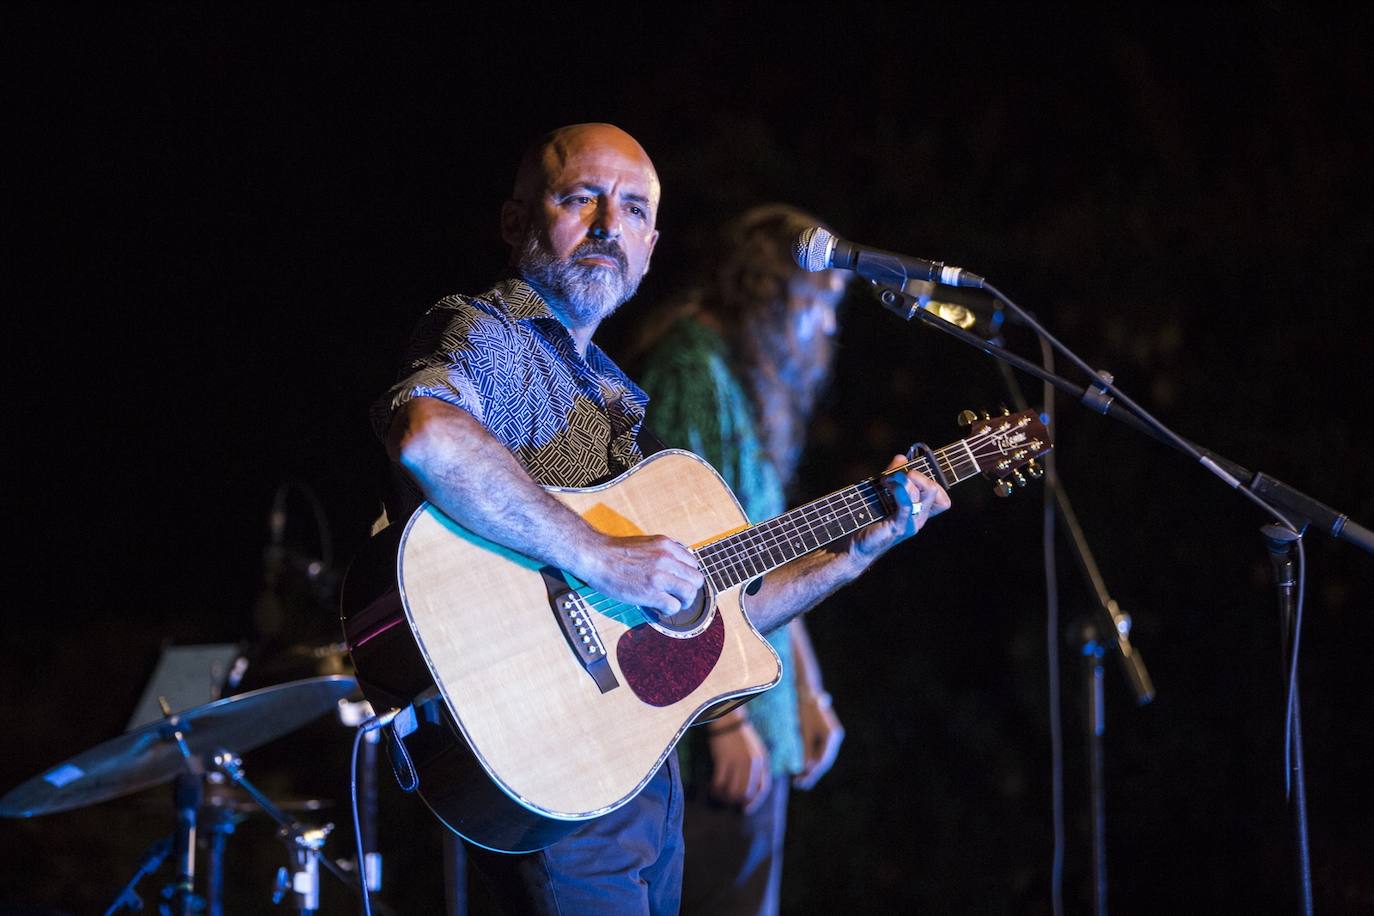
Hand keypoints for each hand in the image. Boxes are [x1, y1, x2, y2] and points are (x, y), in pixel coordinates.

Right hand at [580, 533, 703, 617]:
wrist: (595, 556)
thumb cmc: (614, 551)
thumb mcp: (646, 543)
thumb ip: (662, 552)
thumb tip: (675, 565)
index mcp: (666, 545)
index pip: (693, 563)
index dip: (687, 575)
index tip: (680, 582)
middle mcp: (667, 558)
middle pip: (697, 579)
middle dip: (690, 589)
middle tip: (679, 595)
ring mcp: (660, 576)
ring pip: (690, 593)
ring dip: (683, 602)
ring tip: (672, 603)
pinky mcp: (650, 592)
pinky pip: (673, 606)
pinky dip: (668, 610)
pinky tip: (658, 608)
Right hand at [708, 717, 771, 812]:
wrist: (727, 718)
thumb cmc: (738, 734)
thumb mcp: (754, 749)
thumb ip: (755, 766)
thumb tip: (749, 788)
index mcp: (762, 761)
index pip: (762, 788)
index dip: (754, 802)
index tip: (744, 809)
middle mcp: (753, 764)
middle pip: (746, 793)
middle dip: (736, 800)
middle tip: (726, 800)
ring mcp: (738, 762)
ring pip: (733, 791)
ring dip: (724, 796)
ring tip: (717, 794)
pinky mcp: (724, 760)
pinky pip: (720, 783)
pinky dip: (715, 788)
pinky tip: (711, 787)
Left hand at [794, 692, 843, 789]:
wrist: (807, 689)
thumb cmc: (803, 709)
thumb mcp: (803, 731)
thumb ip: (804, 751)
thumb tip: (802, 770)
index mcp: (832, 735)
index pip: (822, 760)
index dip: (811, 774)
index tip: (801, 783)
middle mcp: (834, 736)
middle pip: (823, 759)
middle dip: (811, 773)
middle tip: (799, 784)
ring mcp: (831, 734)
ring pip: (821, 755)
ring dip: (810, 767)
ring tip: (798, 778)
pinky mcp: (824, 732)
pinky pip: (818, 749)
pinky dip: (810, 757)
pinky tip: (802, 765)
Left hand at [850, 455, 950, 559]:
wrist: (854, 545)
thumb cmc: (867, 520)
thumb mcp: (883, 492)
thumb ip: (894, 474)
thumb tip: (902, 457)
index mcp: (918, 513)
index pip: (942, 499)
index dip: (933, 481)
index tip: (911, 471)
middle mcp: (918, 519)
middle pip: (934, 490)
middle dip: (917, 474)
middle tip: (896, 474)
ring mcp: (911, 524)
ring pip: (924, 493)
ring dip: (903, 479)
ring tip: (885, 480)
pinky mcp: (899, 526)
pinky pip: (908, 503)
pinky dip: (899, 489)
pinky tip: (886, 484)